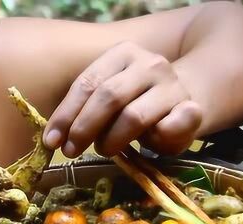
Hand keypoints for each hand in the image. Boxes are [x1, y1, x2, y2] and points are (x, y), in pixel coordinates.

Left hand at [43, 41, 202, 157]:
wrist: (182, 101)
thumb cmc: (134, 102)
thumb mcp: (107, 97)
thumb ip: (82, 110)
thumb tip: (52, 138)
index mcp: (122, 54)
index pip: (87, 83)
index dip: (66, 115)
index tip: (51, 141)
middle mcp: (149, 64)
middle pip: (108, 97)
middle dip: (84, 128)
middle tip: (71, 151)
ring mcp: (172, 86)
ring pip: (133, 117)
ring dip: (112, 140)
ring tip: (104, 150)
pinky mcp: (191, 110)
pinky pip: (168, 129)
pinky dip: (153, 141)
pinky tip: (147, 146)